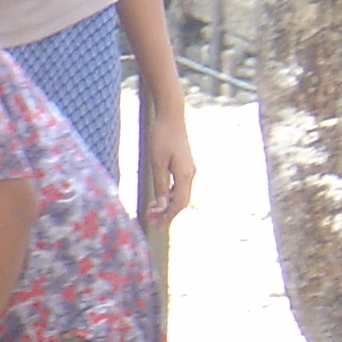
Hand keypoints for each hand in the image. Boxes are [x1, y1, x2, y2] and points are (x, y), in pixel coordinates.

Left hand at [142, 108, 197, 222]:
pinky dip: (169, 194)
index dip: (168, 216)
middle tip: (150, 220)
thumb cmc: (161, 137)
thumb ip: (160, 185)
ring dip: (167, 204)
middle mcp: (190, 174)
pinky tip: (159, 197)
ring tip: (151, 210)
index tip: (155, 225)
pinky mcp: (185, 165)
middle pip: (181, 201)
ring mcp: (189, 169)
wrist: (171, 116)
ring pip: (181, 194)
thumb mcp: (157, 163)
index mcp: (185, 175)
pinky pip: (179, 186)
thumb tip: (162, 206)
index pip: (179, 204)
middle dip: (167, 213)